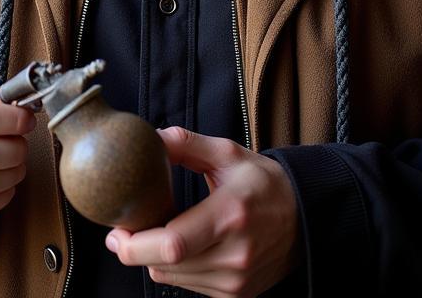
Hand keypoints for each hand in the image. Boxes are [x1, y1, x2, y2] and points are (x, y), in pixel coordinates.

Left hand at [105, 127, 300, 296]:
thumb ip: (186, 144)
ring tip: (156, 232)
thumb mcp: (227, 153)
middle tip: (122, 232)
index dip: (135, 244)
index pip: (173, 244)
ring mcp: (237, 281)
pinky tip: (182, 247)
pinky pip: (190, 287)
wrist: (305, 216)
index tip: (116, 231)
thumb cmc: (263, 182)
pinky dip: (177, 269)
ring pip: (173, 279)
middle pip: (166, 266)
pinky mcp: (238, 295)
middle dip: (135, 250)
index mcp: (230, 215)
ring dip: (155, 259)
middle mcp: (234, 254)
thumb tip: (151, 139)